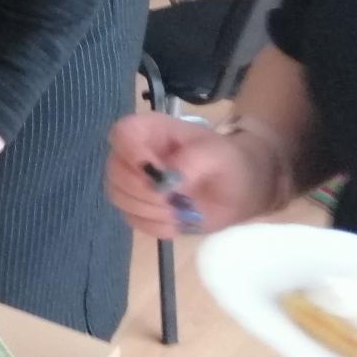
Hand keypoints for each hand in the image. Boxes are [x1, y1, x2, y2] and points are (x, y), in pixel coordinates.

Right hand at [107, 112, 274, 239]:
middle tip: (173, 199)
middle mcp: (135, 153)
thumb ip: (192, 161)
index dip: (132, 155)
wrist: (240, 190)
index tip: (159, 173)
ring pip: (118, 197)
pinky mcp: (139, 206)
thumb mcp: (218, 155)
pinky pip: (131, 218)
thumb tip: (164, 181)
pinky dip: (154, 225)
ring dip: (149, 211)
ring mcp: (134, 181)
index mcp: (150, 130)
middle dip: (144, 191)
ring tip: (180, 212)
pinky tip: (176, 222)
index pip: (121, 134)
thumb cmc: (228, 163)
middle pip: (115, 171)